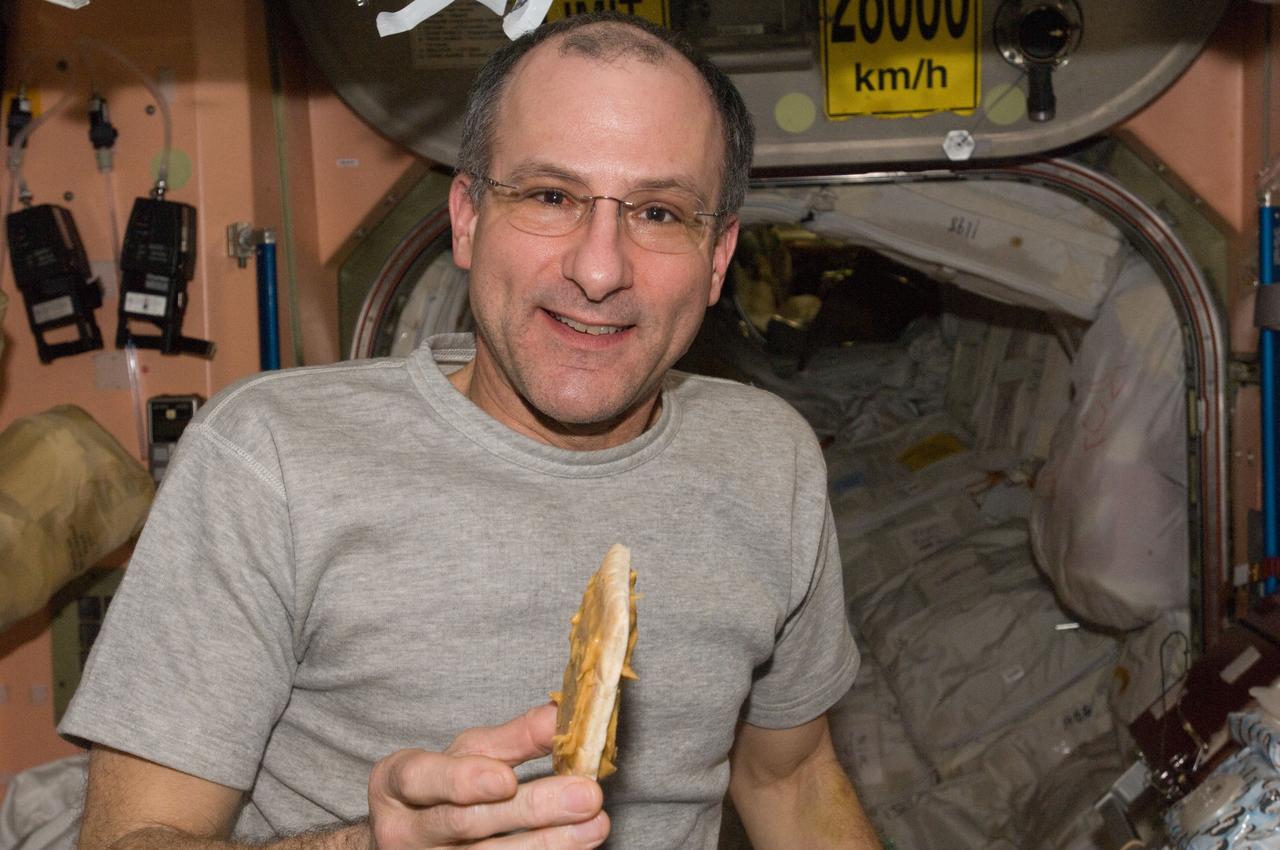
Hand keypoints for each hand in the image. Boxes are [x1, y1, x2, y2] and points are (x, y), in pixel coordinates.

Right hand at [367, 703, 608, 848]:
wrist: (414, 836)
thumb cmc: (443, 784)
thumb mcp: (466, 753)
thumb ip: (512, 737)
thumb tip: (561, 714)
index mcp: (396, 784)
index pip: (422, 778)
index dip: (462, 780)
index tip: (507, 779)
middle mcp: (403, 831)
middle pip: (465, 822)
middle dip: (531, 808)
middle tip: (586, 794)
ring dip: (549, 842)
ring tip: (596, 823)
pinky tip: (577, 846)